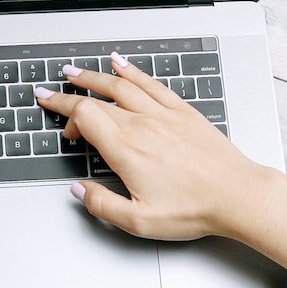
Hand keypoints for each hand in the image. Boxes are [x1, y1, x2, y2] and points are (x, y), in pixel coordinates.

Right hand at [35, 54, 286, 266]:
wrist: (237, 195)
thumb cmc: (195, 208)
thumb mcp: (139, 221)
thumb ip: (102, 204)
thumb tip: (80, 190)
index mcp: (127, 149)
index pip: (85, 116)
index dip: (63, 110)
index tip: (49, 105)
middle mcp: (143, 125)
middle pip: (98, 98)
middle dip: (71, 94)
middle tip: (54, 91)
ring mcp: (164, 115)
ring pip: (122, 86)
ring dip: (96, 76)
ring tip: (78, 72)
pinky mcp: (184, 113)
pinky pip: (152, 84)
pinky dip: (133, 72)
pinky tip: (123, 66)